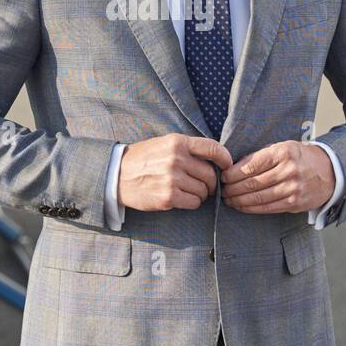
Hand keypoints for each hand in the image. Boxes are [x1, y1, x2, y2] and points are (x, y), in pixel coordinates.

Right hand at [118, 133, 233, 210]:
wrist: (117, 175)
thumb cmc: (143, 159)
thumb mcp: (164, 144)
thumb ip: (188, 148)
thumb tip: (215, 159)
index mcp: (177, 142)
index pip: (212, 148)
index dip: (225, 158)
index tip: (227, 165)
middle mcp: (176, 159)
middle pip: (210, 174)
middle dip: (211, 183)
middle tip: (204, 185)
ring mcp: (172, 178)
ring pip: (203, 190)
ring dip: (200, 194)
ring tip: (188, 191)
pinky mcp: (168, 197)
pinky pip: (193, 202)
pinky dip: (192, 203)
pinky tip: (182, 199)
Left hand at [220, 140, 334, 214]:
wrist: (329, 171)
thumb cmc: (300, 157)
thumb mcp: (283, 147)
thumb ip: (261, 156)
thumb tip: (234, 167)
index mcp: (283, 152)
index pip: (251, 165)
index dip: (233, 173)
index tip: (223, 176)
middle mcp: (288, 170)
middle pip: (252, 183)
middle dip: (232, 188)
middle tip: (222, 190)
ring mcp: (293, 189)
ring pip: (258, 198)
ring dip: (238, 200)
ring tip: (228, 199)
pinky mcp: (294, 203)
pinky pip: (267, 208)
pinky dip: (251, 208)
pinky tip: (241, 206)